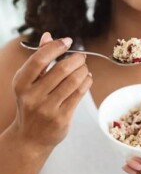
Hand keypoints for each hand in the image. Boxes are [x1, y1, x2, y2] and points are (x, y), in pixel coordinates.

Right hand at [11, 32, 92, 149]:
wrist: (29, 138)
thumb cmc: (31, 104)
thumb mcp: (28, 83)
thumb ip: (39, 60)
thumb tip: (48, 35)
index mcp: (21, 83)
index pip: (40, 59)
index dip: (56, 47)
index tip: (68, 41)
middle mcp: (32, 96)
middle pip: (61, 69)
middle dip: (76, 59)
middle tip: (81, 56)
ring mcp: (47, 108)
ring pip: (73, 81)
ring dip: (83, 70)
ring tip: (84, 68)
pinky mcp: (61, 118)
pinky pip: (79, 94)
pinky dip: (86, 82)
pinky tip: (87, 78)